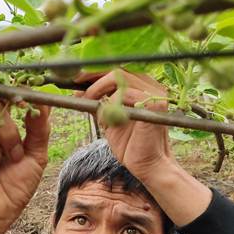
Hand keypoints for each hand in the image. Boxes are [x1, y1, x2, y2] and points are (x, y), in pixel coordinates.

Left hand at [76, 70, 211, 226]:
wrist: (147, 166)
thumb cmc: (130, 144)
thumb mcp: (108, 119)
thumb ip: (98, 104)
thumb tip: (79, 92)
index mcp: (143, 87)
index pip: (117, 69)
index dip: (95, 71)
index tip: (76, 78)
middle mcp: (152, 86)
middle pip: (118, 68)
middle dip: (93, 76)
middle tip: (77, 88)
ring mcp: (156, 93)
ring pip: (120, 76)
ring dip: (99, 88)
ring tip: (89, 102)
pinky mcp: (156, 103)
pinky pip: (126, 94)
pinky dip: (111, 104)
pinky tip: (106, 117)